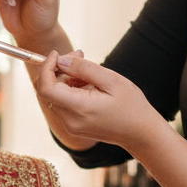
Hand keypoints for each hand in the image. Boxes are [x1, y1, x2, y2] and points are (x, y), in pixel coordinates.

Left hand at [35, 52, 168, 152]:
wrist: (140, 133)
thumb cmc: (131, 105)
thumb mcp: (111, 80)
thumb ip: (84, 68)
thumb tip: (60, 60)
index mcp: (79, 108)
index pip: (45, 88)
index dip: (46, 67)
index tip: (56, 53)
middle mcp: (69, 120)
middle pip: (49, 89)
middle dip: (59, 69)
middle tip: (81, 55)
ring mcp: (70, 126)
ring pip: (55, 95)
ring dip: (66, 79)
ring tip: (91, 75)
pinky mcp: (73, 126)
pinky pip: (63, 103)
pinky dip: (71, 90)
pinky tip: (90, 86)